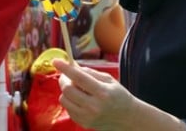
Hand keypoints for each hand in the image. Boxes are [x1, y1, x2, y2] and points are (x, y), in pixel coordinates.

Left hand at [53, 59, 177, 130]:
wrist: (128, 119)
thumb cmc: (118, 96)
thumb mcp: (108, 80)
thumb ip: (89, 72)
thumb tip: (70, 65)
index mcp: (103, 93)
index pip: (79, 78)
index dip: (65, 68)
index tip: (56, 61)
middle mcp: (95, 107)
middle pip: (67, 89)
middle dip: (64, 79)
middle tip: (67, 76)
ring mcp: (88, 117)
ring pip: (64, 99)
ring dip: (66, 91)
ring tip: (76, 89)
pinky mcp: (84, 123)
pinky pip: (67, 108)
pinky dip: (70, 101)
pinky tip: (80, 100)